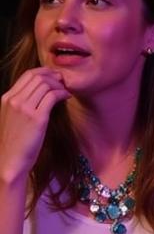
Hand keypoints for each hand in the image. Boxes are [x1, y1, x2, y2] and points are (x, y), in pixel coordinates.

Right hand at [0, 69, 71, 183]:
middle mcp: (13, 100)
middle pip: (37, 77)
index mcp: (6, 98)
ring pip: (45, 84)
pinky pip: (52, 96)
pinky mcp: (36, 118)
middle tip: (64, 83)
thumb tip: (40, 95)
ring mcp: (24, 108)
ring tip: (66, 92)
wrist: (10, 161)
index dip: (44, 72)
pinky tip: (67, 98)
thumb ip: (22, 104)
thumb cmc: (15, 143)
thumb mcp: (14, 118)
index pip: (27, 75)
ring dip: (59, 86)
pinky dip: (62, 94)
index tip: (55, 76)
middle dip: (54, 77)